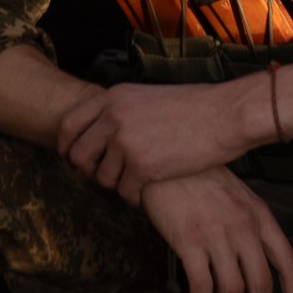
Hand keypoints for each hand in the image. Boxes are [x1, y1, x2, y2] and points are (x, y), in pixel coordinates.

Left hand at [58, 78, 265, 203]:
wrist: (225, 114)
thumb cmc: (193, 106)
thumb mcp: (147, 97)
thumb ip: (120, 111)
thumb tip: (99, 134)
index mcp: (113, 97)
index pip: (68, 125)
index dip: (66, 147)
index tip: (72, 160)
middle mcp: (113, 117)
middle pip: (78, 156)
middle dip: (90, 171)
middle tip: (108, 176)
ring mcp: (126, 142)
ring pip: (102, 179)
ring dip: (117, 184)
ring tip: (136, 180)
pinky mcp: (142, 166)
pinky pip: (124, 193)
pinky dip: (135, 196)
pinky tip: (149, 189)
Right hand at [141, 168, 292, 292]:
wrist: (169, 157)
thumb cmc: (202, 175)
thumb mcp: (238, 194)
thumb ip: (251, 224)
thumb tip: (256, 262)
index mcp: (260, 216)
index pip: (287, 261)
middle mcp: (244, 227)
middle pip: (262, 284)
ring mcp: (217, 235)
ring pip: (233, 290)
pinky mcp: (189, 242)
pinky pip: (202, 286)